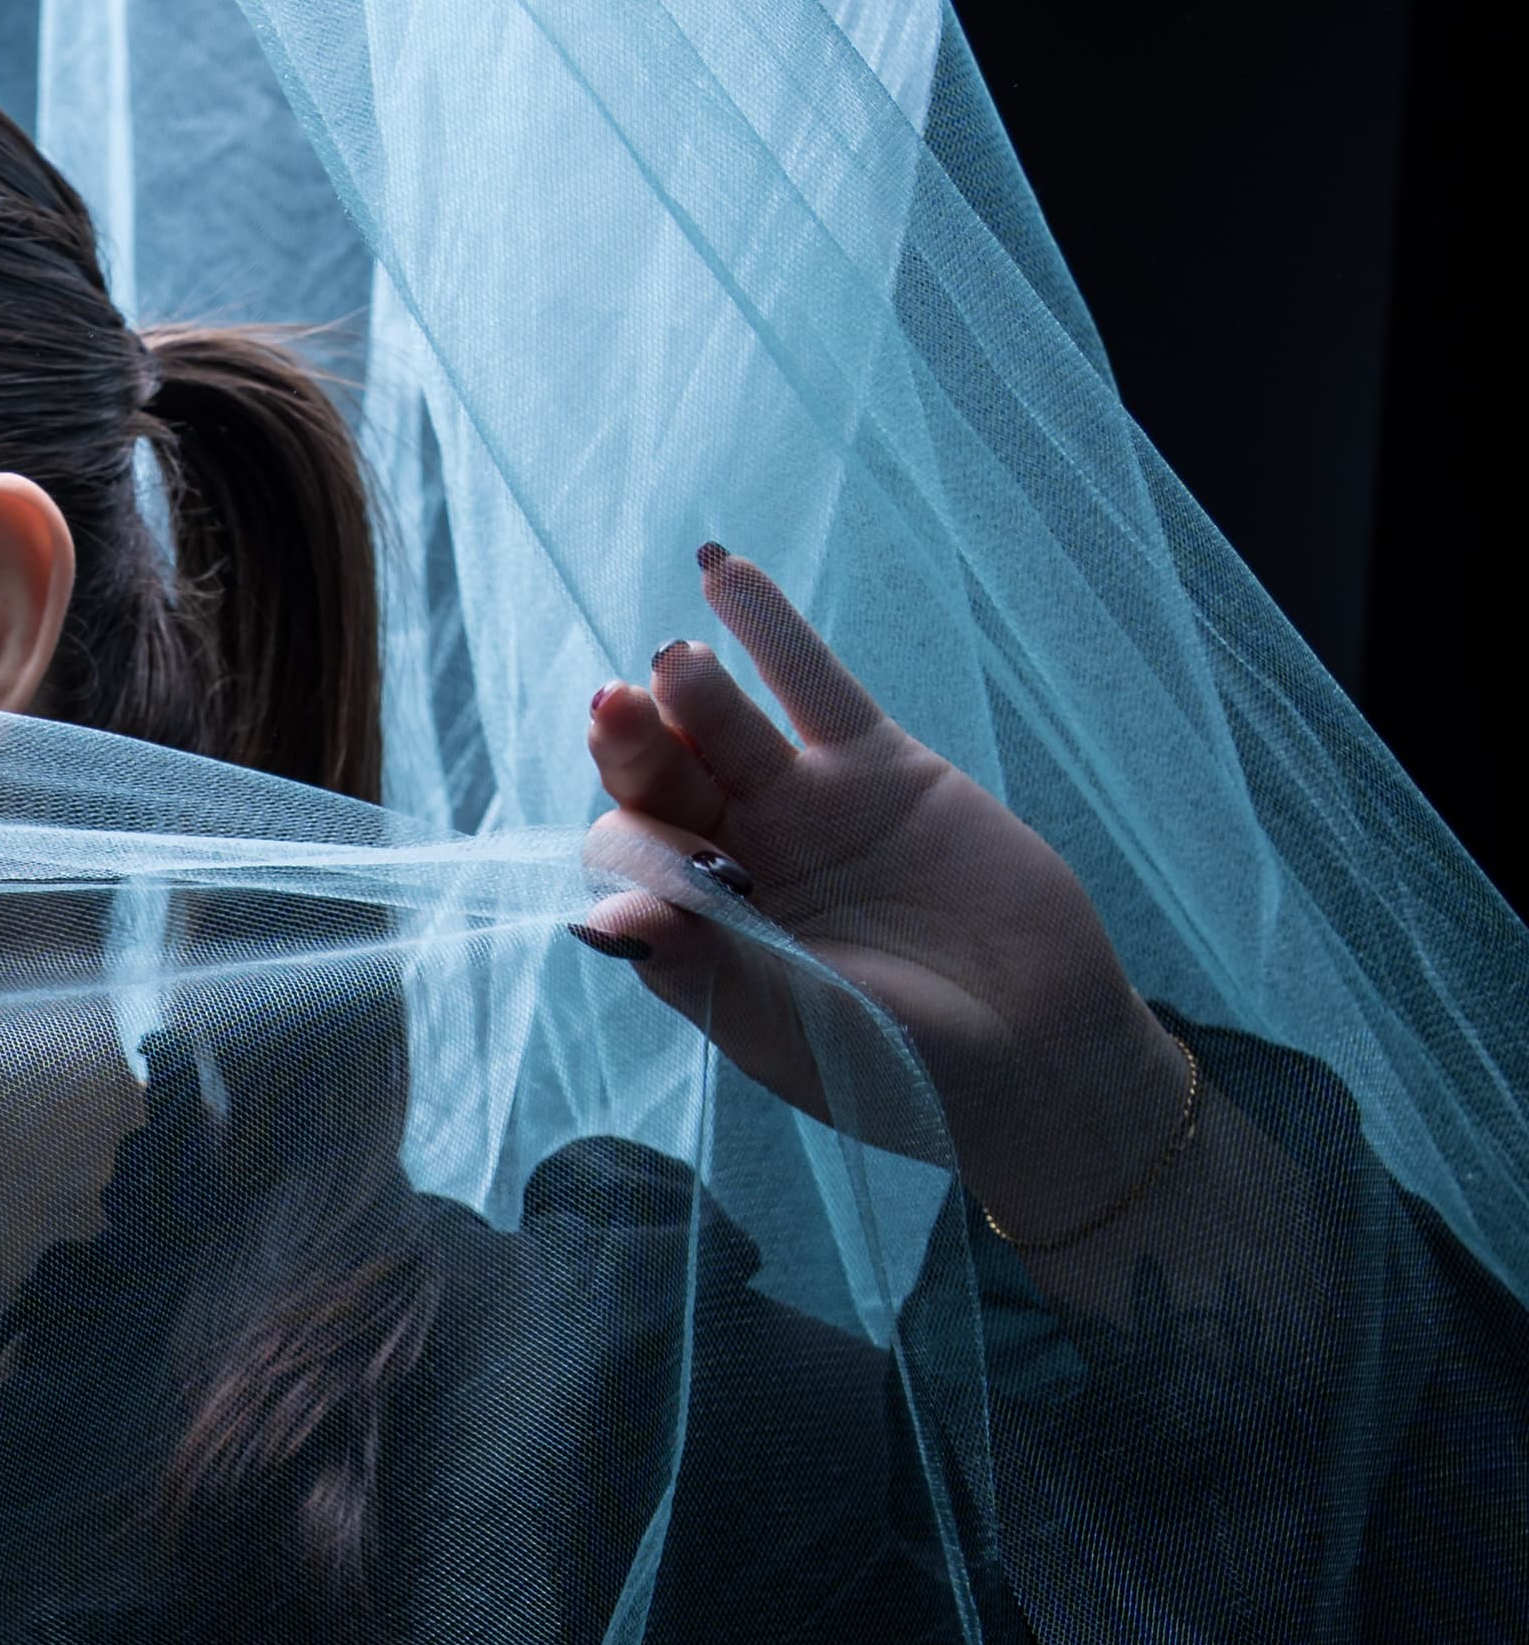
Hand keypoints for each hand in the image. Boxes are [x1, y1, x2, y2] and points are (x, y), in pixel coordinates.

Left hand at [576, 543, 1186, 1242]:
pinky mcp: (875, 767)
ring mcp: (802, 810)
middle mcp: (736, 867)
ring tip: (670, 668)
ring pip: (725, 733)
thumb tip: (604, 921)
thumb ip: (711, 967)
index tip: (637, 850)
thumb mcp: (802, 1029)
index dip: (627, 849)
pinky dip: (768, 629)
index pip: (632, 870)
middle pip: (662, 788)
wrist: (1039, 1053)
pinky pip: (811, 685)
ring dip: (691, 695)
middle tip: (612, 711)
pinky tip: (725, 573)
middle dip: (633, 752)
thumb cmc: (906, 1071)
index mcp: (696, 939)